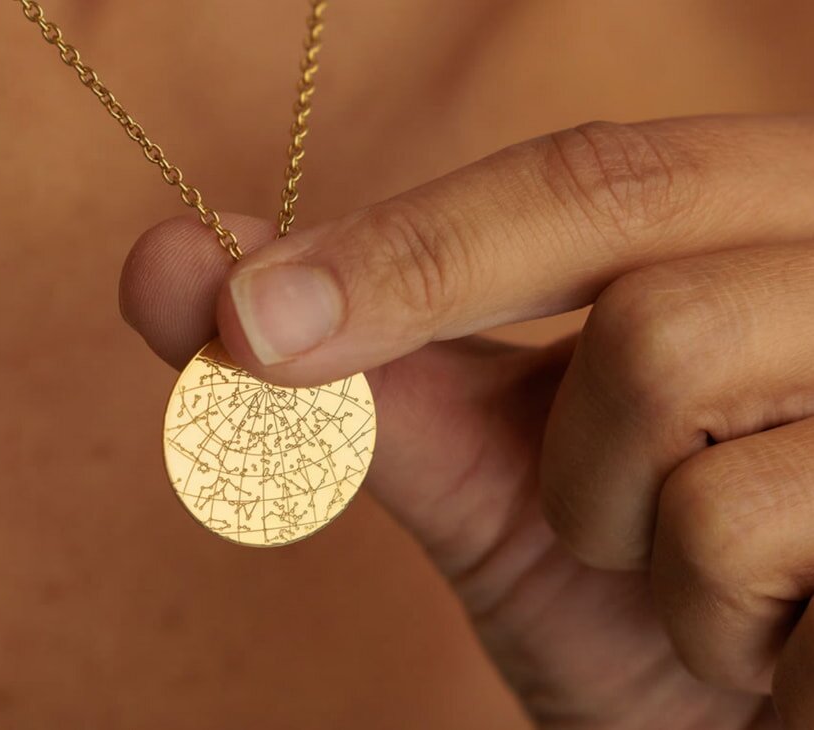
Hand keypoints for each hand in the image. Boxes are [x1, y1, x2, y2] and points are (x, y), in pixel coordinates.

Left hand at [120, 115, 813, 727]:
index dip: (406, 239)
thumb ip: (363, 377)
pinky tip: (758, 643)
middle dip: (469, 326)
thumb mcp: (502, 485)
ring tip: (671, 577)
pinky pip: (739, 523)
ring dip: (605, 514)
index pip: (585, 175)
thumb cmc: (636, 608)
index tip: (242, 309)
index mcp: (756, 226)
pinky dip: (699, 613)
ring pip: (665, 361)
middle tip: (388, 417)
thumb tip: (169, 264)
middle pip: (621, 218)